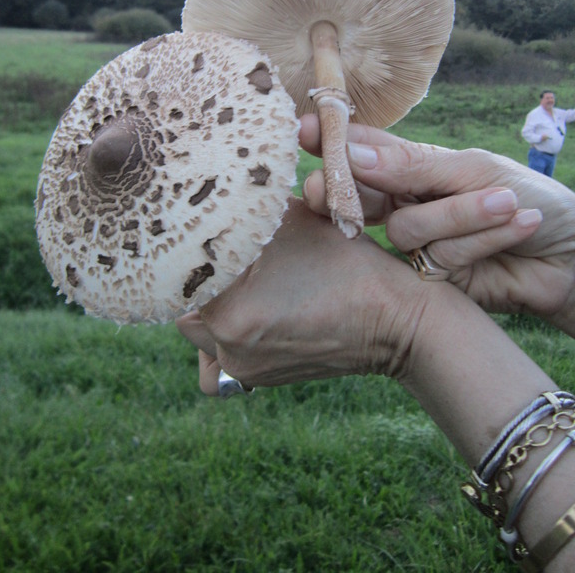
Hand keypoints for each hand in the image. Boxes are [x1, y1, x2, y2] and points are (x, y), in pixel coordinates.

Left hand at [176, 198, 431, 393]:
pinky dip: (226, 338)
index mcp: (226, 311)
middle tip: (225, 256)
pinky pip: (221, 358)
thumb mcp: (291, 219)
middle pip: (183, 304)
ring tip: (238, 286)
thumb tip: (213, 193)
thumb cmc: (346, 264)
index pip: (179, 274)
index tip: (204, 233)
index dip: (189, 248)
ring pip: (199, 333)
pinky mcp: (260, 380)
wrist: (394, 321)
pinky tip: (251, 314)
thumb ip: (244, 210)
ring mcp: (243, 369)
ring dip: (210, 309)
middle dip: (200, 279)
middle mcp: (226, 348)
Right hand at [300, 115, 574, 348]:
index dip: (330, 141)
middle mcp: (404, 203)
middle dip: (346, 191)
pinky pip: (433, 258)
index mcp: (412, 166)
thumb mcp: (473, 169)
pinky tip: (516, 224)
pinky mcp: (429, 279)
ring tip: (507, 202)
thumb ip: (412, 167)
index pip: (361, 151)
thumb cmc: (529, 195)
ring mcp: (415, 244)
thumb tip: (352, 155)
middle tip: (328, 189)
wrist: (570, 254)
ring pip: (403, 228)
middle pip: (357, 196)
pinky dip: (478, 240)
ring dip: (459, 215)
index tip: (301, 130)